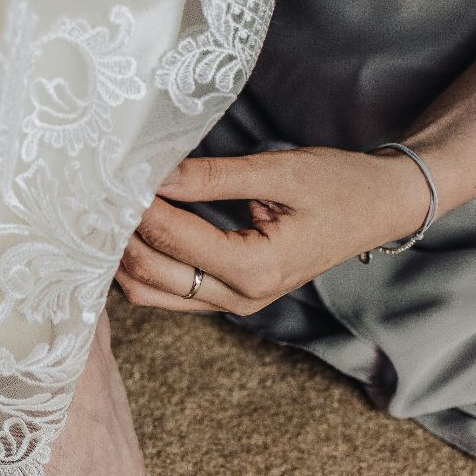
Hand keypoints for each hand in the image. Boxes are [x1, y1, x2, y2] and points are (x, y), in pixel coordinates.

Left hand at [116, 146, 432, 315]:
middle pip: (151, 277)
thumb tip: (154, 173)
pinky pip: (170, 293)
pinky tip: (132, 231)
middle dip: (119, 236)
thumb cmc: (339, 185)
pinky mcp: (230, 297)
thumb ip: (212, 176)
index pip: (173, 240)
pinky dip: (145, 266)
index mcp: (256, 269)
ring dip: (125, 256)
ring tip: (108, 210)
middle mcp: (242, 298)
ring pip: (152, 294)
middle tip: (94, 193)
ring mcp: (235, 304)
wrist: (381, 207)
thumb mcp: (278, 171)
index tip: (110, 175)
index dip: (137, 207)